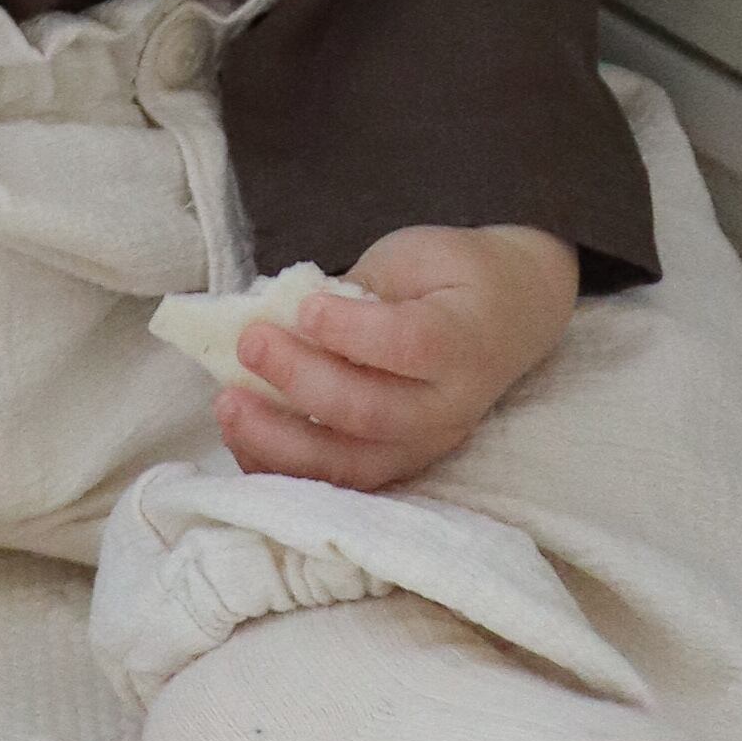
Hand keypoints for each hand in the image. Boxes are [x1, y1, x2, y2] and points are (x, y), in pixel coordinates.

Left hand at [211, 223, 576, 492]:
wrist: (512, 315)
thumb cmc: (453, 277)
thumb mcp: (416, 258)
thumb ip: (363, 287)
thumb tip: (289, 314)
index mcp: (463, 339)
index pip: (410, 345)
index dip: (352, 331)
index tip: (305, 306)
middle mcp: (449, 406)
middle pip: (372, 411)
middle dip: (300, 380)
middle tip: (250, 343)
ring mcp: (424, 444)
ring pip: (352, 463)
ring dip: (281, 440)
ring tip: (229, 405)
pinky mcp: (397, 465)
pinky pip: (339, 482)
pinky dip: (284, 467)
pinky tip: (241, 438)